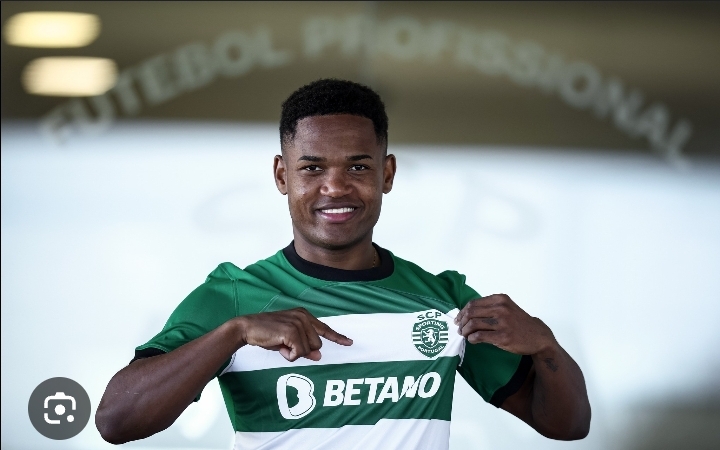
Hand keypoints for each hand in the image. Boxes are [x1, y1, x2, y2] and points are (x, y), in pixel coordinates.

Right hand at [236, 308, 352, 361]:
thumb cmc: (268, 333)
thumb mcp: (288, 340)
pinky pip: (299, 353)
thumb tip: (319, 356)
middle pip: (316, 344)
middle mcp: (303, 317)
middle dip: (301, 350)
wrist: (248, 328)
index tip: (349, 343)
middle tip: (284, 345)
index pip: (324, 328)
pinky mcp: (292, 331)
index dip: (337, 337)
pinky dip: (289, 355)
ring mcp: (298, 323)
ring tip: (280, 344)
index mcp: (304, 315)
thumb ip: (305, 346)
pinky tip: (279, 346)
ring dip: (294, 353)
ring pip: (308, 350)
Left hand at [454, 294, 554, 354]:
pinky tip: (472, 340)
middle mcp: (501, 309)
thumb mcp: (507, 308)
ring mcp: (502, 323)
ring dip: (465, 331)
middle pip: (471, 313)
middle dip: (462, 321)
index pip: (473, 303)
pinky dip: (472, 338)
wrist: (538, 336)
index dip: (462, 312)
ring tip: (464, 335)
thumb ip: (490, 307)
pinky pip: (480, 336)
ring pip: (473, 324)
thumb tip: (467, 312)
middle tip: (460, 328)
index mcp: (500, 299)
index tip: (458, 319)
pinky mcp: (503, 337)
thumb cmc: (519, 323)